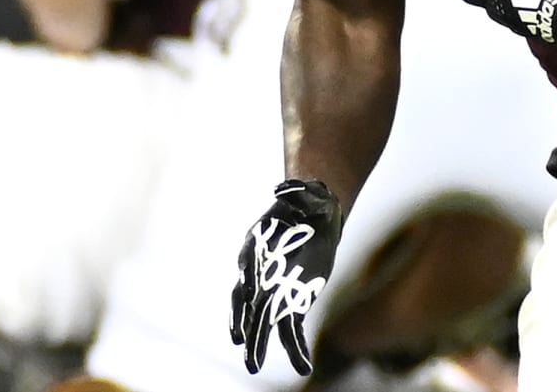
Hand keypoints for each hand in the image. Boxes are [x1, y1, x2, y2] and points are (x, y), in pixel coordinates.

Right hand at [230, 179, 341, 375]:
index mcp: (259, 244)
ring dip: (258, 344)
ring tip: (253, 367)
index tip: (250, 291)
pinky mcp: (292, 301)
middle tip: (241, 342)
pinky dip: (296, 348)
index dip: (249, 278)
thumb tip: (287, 188)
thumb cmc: (309, 201)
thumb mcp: (307, 193)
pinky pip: (291, 328)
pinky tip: (304, 368)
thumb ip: (298, 194)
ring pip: (263, 321)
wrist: (316, 214)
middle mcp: (261, 271)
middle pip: (247, 300)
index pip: (249, 264)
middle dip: (244, 321)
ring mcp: (274, 289)